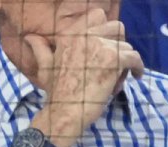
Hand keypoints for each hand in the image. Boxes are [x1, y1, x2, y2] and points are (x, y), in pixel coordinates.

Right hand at [25, 7, 144, 146]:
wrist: (66, 109)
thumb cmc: (56, 91)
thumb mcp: (45, 65)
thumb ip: (40, 48)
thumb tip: (30, 37)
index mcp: (69, 33)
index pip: (97, 15)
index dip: (106, 31)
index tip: (107, 45)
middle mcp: (85, 34)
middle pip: (117, 28)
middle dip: (119, 43)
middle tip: (117, 61)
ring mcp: (100, 45)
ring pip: (127, 47)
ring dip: (126, 61)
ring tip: (117, 77)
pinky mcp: (114, 59)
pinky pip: (135, 58)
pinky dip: (138, 67)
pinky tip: (136, 76)